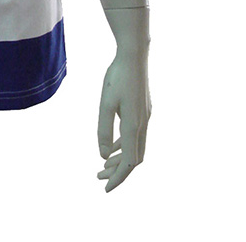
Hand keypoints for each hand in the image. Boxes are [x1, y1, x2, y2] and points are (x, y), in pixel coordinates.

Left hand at [96, 51, 151, 192]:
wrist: (134, 56)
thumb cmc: (117, 77)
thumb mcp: (105, 104)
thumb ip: (104, 130)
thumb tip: (103, 155)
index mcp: (134, 126)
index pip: (129, 162)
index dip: (118, 178)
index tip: (106, 189)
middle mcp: (143, 124)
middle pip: (134, 158)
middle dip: (118, 171)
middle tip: (99, 177)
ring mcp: (145, 117)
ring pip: (135, 147)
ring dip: (120, 158)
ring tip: (104, 165)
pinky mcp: (143, 110)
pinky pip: (135, 135)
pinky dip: (124, 145)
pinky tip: (113, 145)